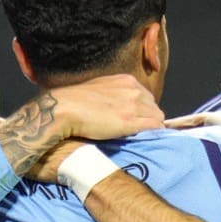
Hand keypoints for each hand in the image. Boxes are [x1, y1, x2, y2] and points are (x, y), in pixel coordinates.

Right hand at [0, 76, 162, 176]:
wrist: (63, 109)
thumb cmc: (74, 103)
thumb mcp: (98, 90)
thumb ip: (112, 96)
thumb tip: (115, 110)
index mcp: (126, 80)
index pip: (146, 97)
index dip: (142, 111)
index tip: (132, 121)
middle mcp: (133, 89)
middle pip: (154, 107)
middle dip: (147, 119)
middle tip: (133, 132)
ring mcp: (133, 104)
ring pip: (157, 118)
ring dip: (149, 129)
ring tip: (134, 138)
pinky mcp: (130, 121)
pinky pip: (155, 128)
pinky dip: (152, 135)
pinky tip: (141, 141)